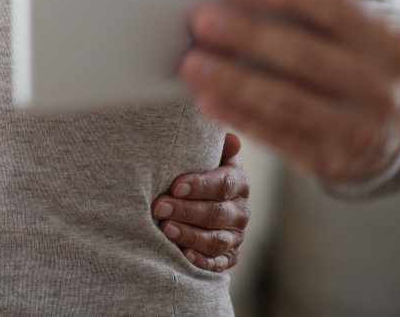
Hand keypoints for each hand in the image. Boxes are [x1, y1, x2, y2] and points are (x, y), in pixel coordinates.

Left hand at [153, 132, 249, 271]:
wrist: (199, 200)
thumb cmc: (196, 171)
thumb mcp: (206, 155)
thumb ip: (215, 146)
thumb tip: (231, 138)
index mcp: (238, 182)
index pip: (224, 184)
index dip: (200, 185)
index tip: (175, 186)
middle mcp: (240, 210)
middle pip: (217, 213)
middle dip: (186, 211)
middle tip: (159, 208)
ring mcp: (236, 235)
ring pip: (216, 239)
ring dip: (190, 235)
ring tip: (165, 229)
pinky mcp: (229, 256)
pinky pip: (219, 262)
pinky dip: (202, 260)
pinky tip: (183, 254)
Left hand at [181, 0, 399, 182]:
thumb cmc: (354, 58)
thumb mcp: (358, 31)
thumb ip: (314, 5)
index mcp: (388, 40)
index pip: (333, 6)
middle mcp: (380, 87)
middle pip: (306, 56)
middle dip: (249, 36)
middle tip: (200, 19)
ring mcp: (361, 130)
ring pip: (288, 103)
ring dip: (234, 82)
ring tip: (191, 64)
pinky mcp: (333, 163)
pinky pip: (280, 138)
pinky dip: (240, 117)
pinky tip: (207, 100)